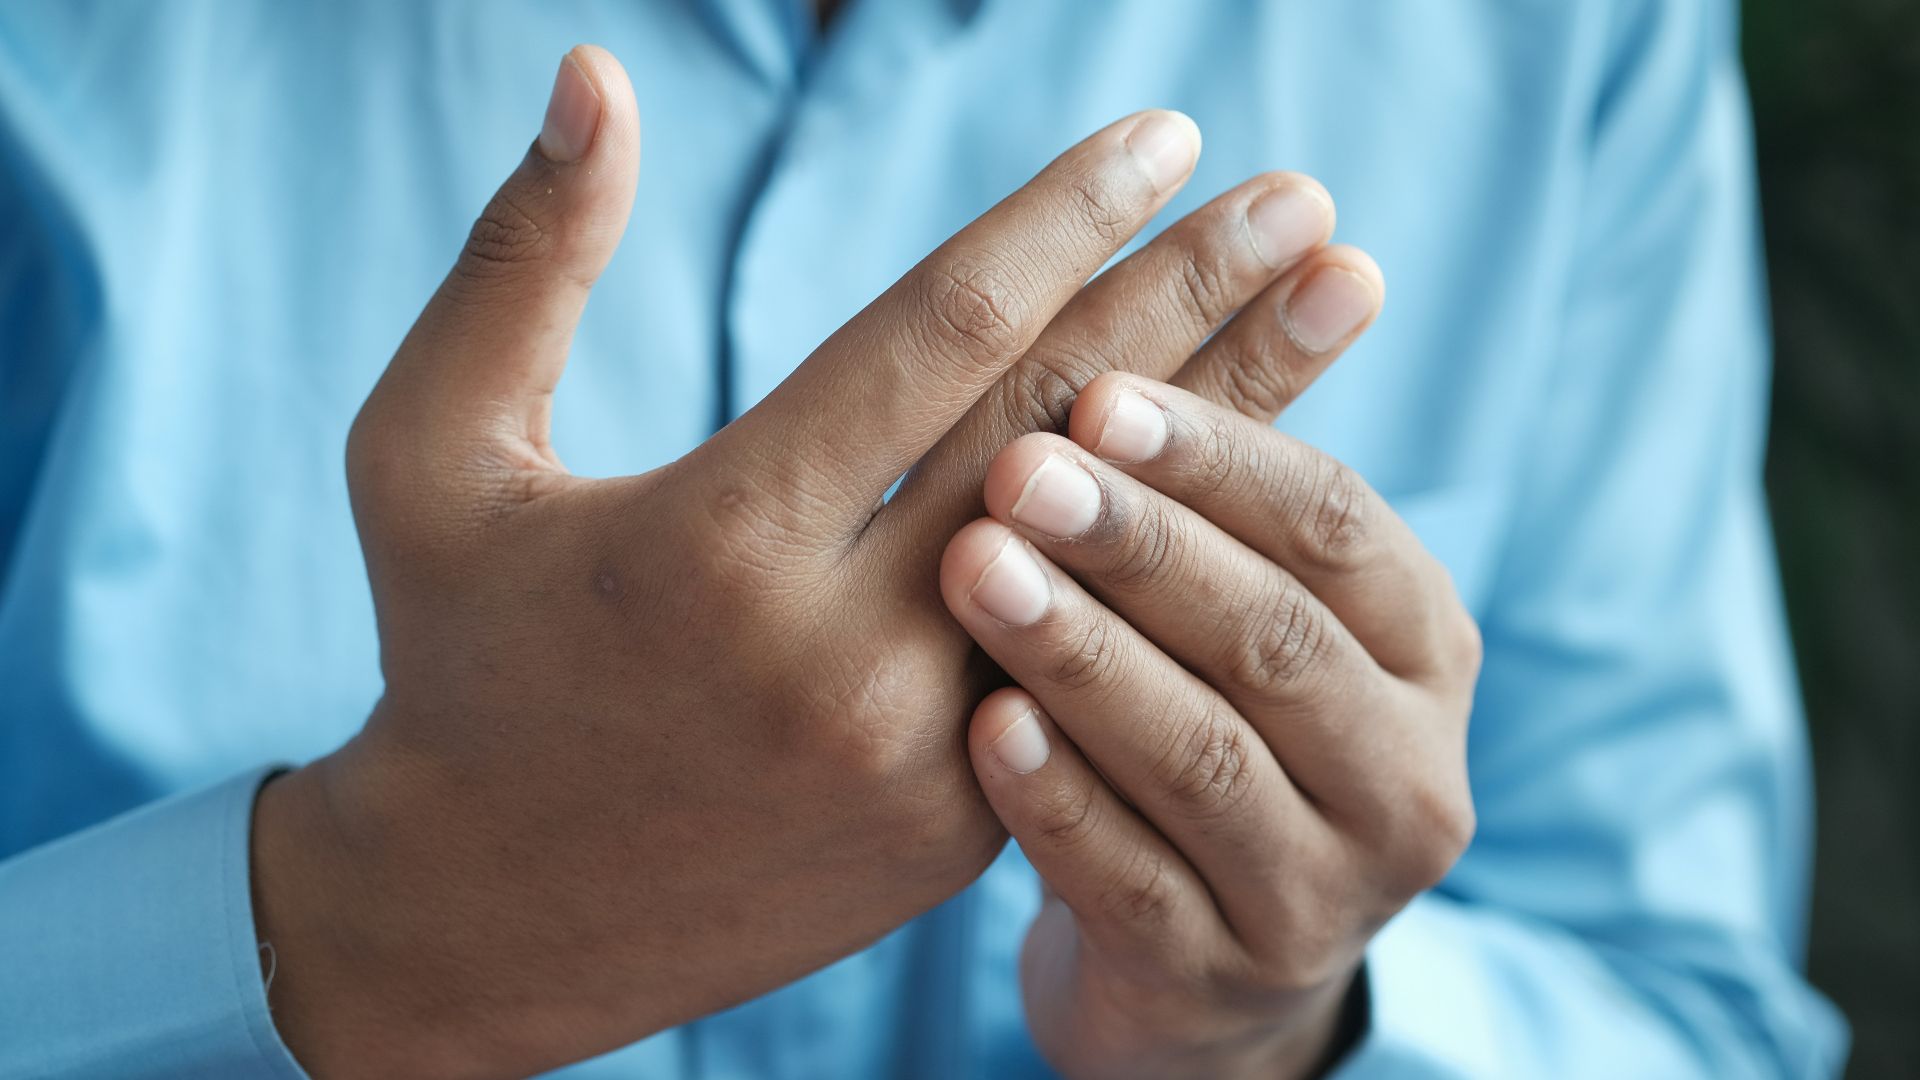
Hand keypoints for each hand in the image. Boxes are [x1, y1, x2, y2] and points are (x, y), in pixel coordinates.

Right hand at [250, 45, 1361, 1076]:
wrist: (487, 911)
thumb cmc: (455, 659)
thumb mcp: (427, 453)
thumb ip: (521, 260)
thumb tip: (598, 72)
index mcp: (716, 542)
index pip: (939, 337)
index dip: (1065, 220)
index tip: (1166, 134)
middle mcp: (839, 657)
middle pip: (1065, 435)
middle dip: (1201, 299)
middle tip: (1307, 202)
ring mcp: (919, 756)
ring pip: (1116, 556)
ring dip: (1241, 422)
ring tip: (1341, 302)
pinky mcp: (959, 828)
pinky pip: (1095, 659)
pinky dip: (1177, 556)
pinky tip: (1258, 470)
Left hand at [940, 282, 1481, 1077]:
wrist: (1204, 959)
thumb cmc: (1212, 722)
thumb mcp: (1254, 607)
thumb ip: (1246, 474)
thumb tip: (1310, 240)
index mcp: (1427, 651)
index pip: (1340, 531)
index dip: (1225, 456)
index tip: (1100, 393)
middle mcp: (1407, 777)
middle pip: (1277, 640)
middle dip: (1145, 545)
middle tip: (1019, 469)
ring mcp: (1322, 897)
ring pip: (1208, 762)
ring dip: (1089, 655)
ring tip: (977, 572)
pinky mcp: (1220, 981)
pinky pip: (1133, 886)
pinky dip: (1059, 801)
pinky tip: (983, 729)